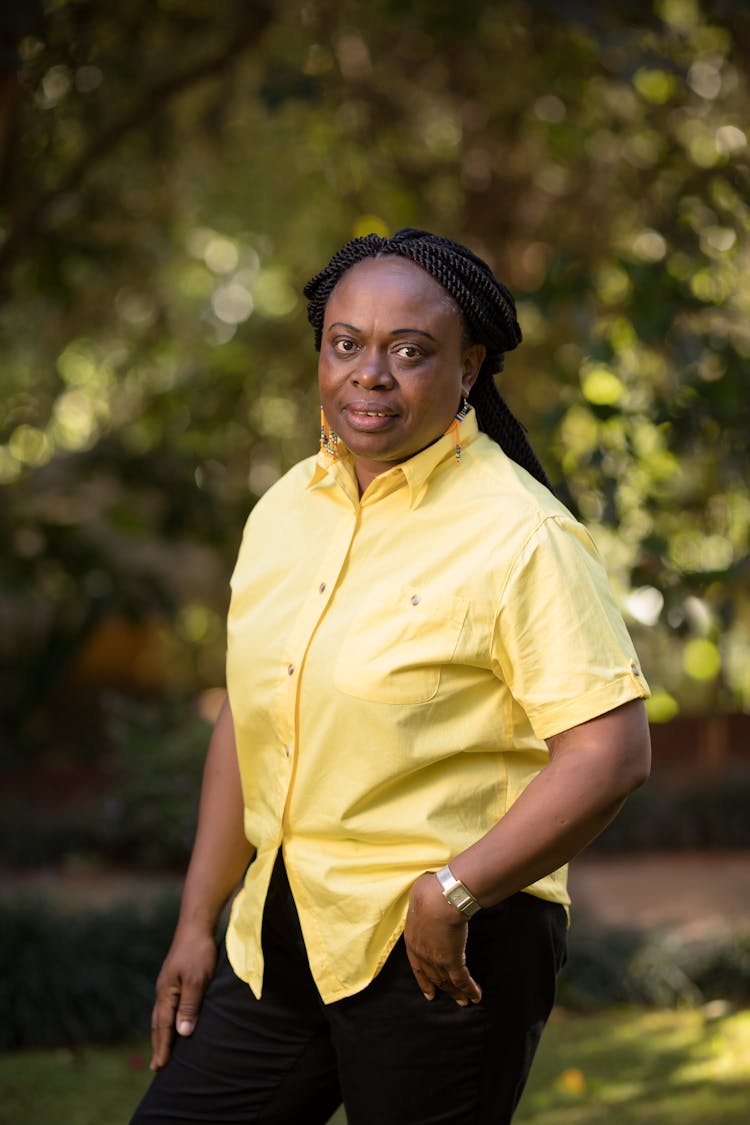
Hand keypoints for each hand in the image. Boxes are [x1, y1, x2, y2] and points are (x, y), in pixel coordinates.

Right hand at [149, 927, 216, 1069]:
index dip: (163, 1047)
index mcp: (166, 993)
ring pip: (161, 1014)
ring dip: (161, 1033)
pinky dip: (167, 1019)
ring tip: (161, 1049)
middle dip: (158, 1044)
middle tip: (156, 1066)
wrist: (196, 925)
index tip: (159, 1066)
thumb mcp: (197, 980)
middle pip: (158, 1023)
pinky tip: (172, 1021)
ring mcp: (167, 983)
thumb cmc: (198, 952)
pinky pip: (168, 1005)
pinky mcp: (174, 978)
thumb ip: (190, 1006)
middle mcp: (163, 990)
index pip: (163, 1027)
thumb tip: (182, 1034)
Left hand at [404, 872, 481, 1006]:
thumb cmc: (428, 892)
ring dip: (458, 993)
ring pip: (448, 982)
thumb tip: (427, 893)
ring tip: (466, 1001)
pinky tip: (476, 996)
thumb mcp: (419, 898)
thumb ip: (422, 902)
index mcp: (412, 940)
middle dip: (444, 989)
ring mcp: (436, 959)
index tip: (429, 991)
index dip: (424, 980)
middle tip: (453, 998)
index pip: (417, 966)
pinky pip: (462, 980)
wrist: (438, 900)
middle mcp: (422, 954)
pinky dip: (469, 990)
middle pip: (433, 977)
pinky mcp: (452, 960)